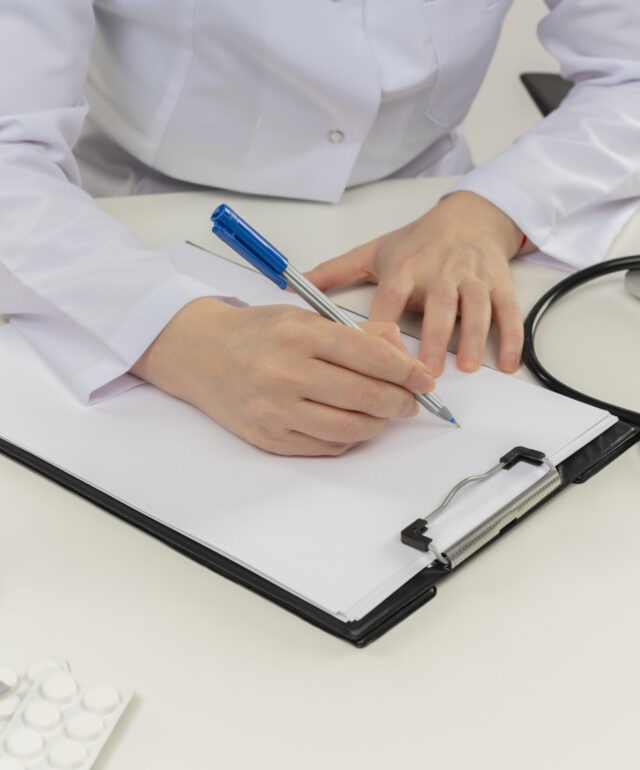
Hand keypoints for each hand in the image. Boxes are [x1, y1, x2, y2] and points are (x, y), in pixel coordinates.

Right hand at [130, 298, 434, 455]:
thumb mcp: (304, 315)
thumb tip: (400, 353)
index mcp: (299, 334)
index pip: (369, 356)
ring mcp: (276, 409)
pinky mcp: (269, 437)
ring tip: (384, 413)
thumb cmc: (256, 331)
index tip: (424, 379)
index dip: (406, 371)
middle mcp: (286, 372)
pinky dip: (349, 438)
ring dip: (379, 424)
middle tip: (410, 401)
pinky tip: (354, 424)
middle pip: (365, 396)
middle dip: (400, 401)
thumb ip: (354, 332)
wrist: (200, 353)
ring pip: (349, 428)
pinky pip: (325, 446)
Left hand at [305, 191, 527, 376]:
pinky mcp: (498, 283)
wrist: (470, 216)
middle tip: (426, 373)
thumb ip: (334, 272)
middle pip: (438, 306)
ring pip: (475, 308)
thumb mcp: (374, 251)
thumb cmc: (418, 241)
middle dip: (433, 339)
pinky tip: (507, 362)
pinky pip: (507, 311)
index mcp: (406, 268)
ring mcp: (472, 278)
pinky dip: (510, 337)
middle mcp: (440, 272)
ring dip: (472, 337)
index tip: (376, 356)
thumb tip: (293, 286)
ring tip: (466, 366)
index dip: (384, 325)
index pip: (391, 297)